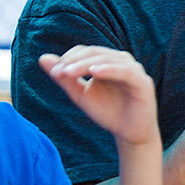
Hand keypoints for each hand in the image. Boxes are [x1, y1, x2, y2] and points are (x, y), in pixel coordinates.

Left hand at [39, 46, 157, 147]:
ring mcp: (133, 69)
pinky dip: (109, 69)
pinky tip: (94, 72)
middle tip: (59, 72)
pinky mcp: (143, 82)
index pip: (85, 51)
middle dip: (75, 61)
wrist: (128, 134)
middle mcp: (120, 61)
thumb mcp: (80, 95)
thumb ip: (64, 78)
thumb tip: (42, 58)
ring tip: (70, 72)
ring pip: (108, 59)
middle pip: (95, 53)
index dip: (69, 58)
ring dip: (86, 64)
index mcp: (106, 61)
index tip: (54, 72)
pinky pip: (125, 71)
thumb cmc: (106, 111)